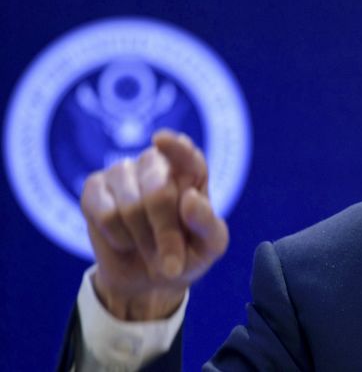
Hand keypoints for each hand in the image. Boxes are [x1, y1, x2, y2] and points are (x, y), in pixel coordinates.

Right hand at [80, 130, 228, 320]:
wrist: (149, 279)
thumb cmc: (187, 254)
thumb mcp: (209, 246)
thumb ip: (206, 223)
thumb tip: (190, 198)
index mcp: (190, 172)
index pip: (186, 154)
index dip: (175, 148)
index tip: (161, 140)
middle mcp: (156, 164)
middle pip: (158, 192)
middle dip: (166, 233)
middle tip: (172, 264)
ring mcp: (123, 172)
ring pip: (130, 206)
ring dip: (143, 239)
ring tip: (149, 248)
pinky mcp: (94, 188)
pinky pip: (104, 214)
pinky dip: (117, 237)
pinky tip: (124, 240)